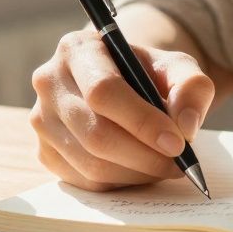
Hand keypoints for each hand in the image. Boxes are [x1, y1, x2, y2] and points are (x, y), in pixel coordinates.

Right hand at [30, 29, 214, 190]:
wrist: (120, 82)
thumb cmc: (147, 73)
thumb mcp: (176, 66)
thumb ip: (191, 87)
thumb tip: (186, 126)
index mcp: (77, 49)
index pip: (104, 91)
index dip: (142, 122)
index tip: (178, 143)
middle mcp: (49, 82)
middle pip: (96, 133)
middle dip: (145, 156)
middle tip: (180, 164)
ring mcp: (42, 120)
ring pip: (91, 164)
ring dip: (137, 173)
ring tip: (166, 165)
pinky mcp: (45, 152)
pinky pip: (85, 181)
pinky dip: (121, 182)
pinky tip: (142, 168)